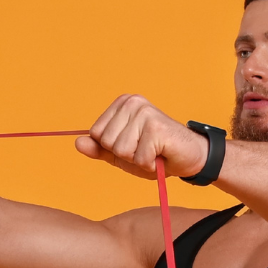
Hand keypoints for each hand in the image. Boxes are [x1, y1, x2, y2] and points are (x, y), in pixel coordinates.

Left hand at [75, 94, 208, 180]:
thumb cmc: (156, 155)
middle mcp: (133, 102)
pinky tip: (161, 155)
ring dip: (138, 160)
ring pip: (121, 150)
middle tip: (145, 150)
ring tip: (153, 152)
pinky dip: (150, 165)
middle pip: (107, 142)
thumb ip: (100, 149)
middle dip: (125, 155)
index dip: (113, 148)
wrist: (191, 158)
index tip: (133, 145)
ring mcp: (145, 113)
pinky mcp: (156, 127)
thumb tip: (77, 143)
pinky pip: (139, 158)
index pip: (96, 133)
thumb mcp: (122, 154)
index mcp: (122, 104)